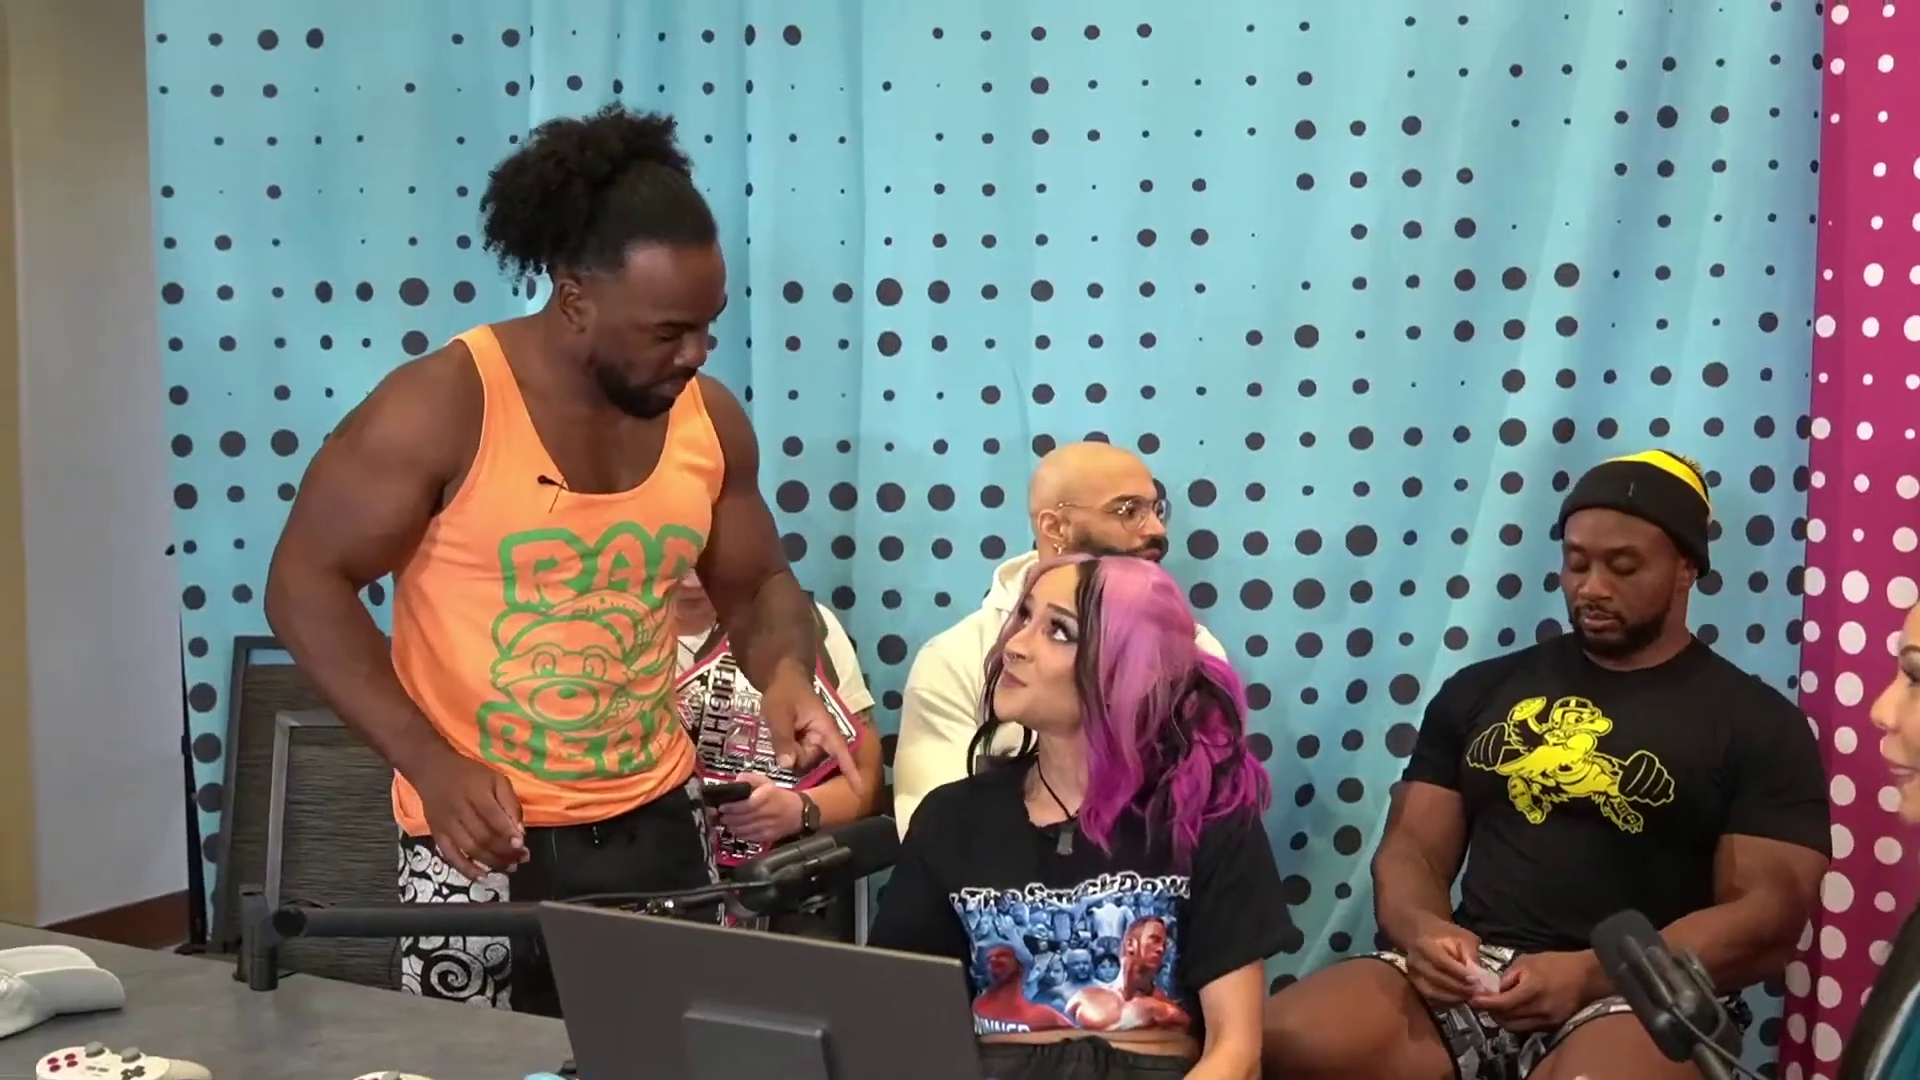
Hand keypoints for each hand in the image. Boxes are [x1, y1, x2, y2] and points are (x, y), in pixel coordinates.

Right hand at [407, 749, 525, 880]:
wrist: (432, 770)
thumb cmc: (470, 775)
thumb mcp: (496, 779)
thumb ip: (510, 803)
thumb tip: (519, 832)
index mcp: (476, 792)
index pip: (493, 817)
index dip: (508, 834)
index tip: (522, 846)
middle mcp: (459, 810)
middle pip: (483, 837)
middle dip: (505, 852)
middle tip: (521, 859)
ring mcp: (446, 824)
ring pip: (470, 849)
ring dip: (491, 862)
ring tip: (509, 867)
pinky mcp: (437, 834)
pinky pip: (451, 856)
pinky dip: (466, 869)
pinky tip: (482, 877)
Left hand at [717, 772, 806, 845]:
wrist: (799, 812)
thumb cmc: (779, 796)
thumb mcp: (766, 781)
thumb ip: (750, 778)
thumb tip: (735, 781)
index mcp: (769, 795)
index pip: (749, 804)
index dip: (733, 807)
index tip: (723, 806)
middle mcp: (770, 811)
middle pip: (744, 817)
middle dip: (729, 817)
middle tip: (720, 814)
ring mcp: (770, 825)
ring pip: (745, 829)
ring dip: (732, 825)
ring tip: (726, 820)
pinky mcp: (768, 836)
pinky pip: (749, 836)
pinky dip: (740, 833)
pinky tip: (736, 828)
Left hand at [761, 667, 864, 796]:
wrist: (780, 678)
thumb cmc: (785, 692)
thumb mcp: (779, 713)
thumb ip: (783, 738)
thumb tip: (787, 765)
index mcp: (824, 728)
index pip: (841, 752)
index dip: (850, 771)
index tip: (860, 790)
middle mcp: (822, 737)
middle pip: (810, 760)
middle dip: (793, 754)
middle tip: (780, 731)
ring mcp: (812, 740)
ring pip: (800, 759)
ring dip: (787, 750)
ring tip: (779, 728)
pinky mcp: (803, 741)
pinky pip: (795, 754)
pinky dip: (786, 748)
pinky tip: (778, 735)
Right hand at [1404, 918, 1483, 1004]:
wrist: (1421, 934)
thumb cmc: (1445, 934)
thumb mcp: (1462, 937)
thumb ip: (1470, 955)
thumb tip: (1479, 976)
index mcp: (1425, 945)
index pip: (1442, 961)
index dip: (1459, 973)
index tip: (1476, 981)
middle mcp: (1415, 960)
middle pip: (1437, 978)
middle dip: (1459, 987)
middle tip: (1477, 991)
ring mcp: (1413, 973)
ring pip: (1432, 991)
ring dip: (1453, 996)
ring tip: (1470, 996)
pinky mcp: (1414, 983)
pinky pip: (1430, 996)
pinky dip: (1446, 999)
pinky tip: (1460, 998)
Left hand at [1469, 950, 1603, 1031]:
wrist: (1587, 976)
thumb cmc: (1556, 963)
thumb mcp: (1527, 961)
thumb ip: (1509, 976)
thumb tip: (1495, 989)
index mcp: (1532, 989)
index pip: (1502, 1003)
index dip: (1485, 1003)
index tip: (1472, 1000)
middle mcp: (1539, 1008)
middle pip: (1506, 1018)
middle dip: (1491, 1011)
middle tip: (1482, 1003)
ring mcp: (1548, 1019)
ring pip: (1516, 1027)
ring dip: (1503, 1019)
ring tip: (1496, 1008)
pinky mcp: (1554, 1025)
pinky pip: (1529, 1027)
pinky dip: (1517, 1021)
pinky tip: (1514, 1011)